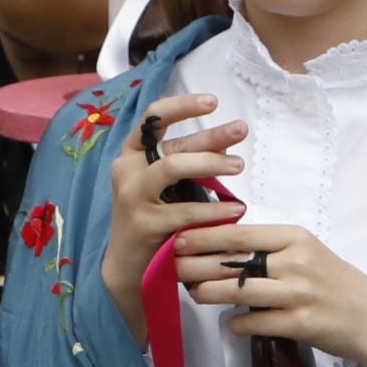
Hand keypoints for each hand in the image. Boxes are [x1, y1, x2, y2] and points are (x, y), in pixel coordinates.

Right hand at [100, 91, 248, 318]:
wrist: (129, 265)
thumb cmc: (154, 217)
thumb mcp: (168, 184)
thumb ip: (189, 161)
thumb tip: (228, 138)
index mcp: (131, 154)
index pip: (152, 118)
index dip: (182, 105)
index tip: (213, 101)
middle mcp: (126, 170)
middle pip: (171, 144)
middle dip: (210, 136)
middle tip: (241, 130)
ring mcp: (132, 196)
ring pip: (172, 167)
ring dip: (210, 163)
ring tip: (239, 165)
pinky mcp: (143, 223)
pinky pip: (184, 210)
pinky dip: (213, 209)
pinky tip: (235, 209)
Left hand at [180, 220, 366, 366]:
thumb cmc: (334, 283)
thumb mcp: (306, 253)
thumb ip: (270, 250)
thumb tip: (222, 251)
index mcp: (294, 237)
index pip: (239, 233)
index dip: (204, 237)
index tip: (178, 239)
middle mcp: (295, 261)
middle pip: (233, 261)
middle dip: (197, 264)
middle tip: (172, 266)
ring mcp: (298, 292)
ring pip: (238, 291)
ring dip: (209, 293)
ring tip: (192, 293)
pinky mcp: (299, 322)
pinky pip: (255, 322)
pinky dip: (238, 324)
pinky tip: (230, 323)